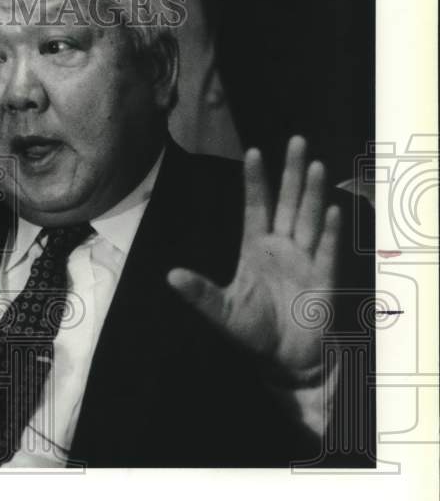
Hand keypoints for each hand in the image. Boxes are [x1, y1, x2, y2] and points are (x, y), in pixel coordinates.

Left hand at [167, 136, 340, 382]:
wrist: (285, 360)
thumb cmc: (252, 332)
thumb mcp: (221, 312)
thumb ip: (199, 293)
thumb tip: (170, 276)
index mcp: (255, 249)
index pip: (256, 207)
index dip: (256, 181)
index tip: (255, 151)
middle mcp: (282, 248)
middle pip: (287, 202)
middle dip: (292, 173)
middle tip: (297, 140)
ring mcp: (304, 260)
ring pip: (308, 218)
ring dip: (312, 193)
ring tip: (315, 164)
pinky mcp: (323, 279)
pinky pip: (327, 250)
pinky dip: (328, 232)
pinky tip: (331, 211)